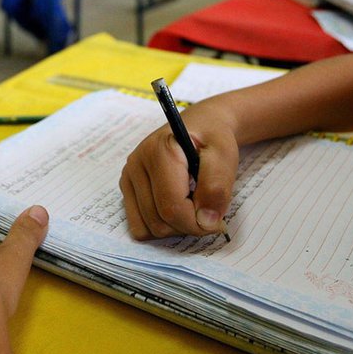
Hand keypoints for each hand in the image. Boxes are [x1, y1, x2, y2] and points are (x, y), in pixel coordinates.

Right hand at [120, 114, 236, 239]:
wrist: (201, 125)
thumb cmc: (213, 138)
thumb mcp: (224, 155)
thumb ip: (217, 187)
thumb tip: (205, 222)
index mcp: (158, 151)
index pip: (171, 207)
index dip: (197, 224)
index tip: (218, 222)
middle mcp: (136, 164)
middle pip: (159, 221)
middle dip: (188, 226)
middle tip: (208, 213)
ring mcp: (128, 177)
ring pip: (147, 228)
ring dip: (175, 228)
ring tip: (192, 207)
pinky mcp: (127, 188)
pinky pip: (139, 226)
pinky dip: (160, 226)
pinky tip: (176, 210)